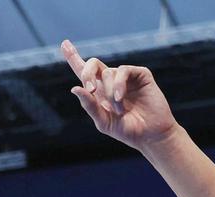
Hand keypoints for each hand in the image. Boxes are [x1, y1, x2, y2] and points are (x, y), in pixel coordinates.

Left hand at [62, 39, 177, 150]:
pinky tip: (120, 99)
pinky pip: (123, 71)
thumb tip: (75, 88)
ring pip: (108, 73)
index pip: (84, 72)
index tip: (65, 44)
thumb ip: (89, 106)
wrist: (150, 135)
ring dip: (110, 93)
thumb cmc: (127, 131)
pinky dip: (119, 85)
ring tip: (119, 110)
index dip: (74, 57)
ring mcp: (126, 77)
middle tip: (90, 89)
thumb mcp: (103, 122)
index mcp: (99, 93)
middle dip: (87, 73)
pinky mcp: (140, 74)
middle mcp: (111, 82)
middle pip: (93, 64)